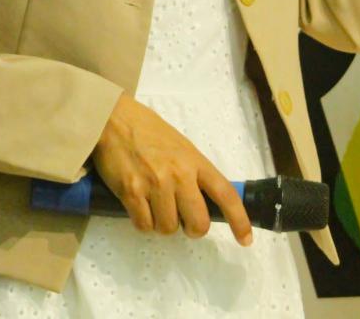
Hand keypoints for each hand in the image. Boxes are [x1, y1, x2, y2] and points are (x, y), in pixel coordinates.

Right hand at [91, 92, 252, 245]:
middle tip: (183, 221)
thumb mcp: (182, 147)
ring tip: (155, 206)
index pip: (225, 194)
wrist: (114, 119)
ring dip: (163, 224)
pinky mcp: (131, 192)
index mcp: (195, 161)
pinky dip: (143, 223)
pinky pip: (144, 226)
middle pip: (198, 223)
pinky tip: (139, 207)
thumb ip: (194, 172)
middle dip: (192, 229)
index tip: (246, 240)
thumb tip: (203, 202)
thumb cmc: (149, 132)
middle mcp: (179, 174)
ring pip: (169, 228)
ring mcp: (155, 184)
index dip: (239, 220)